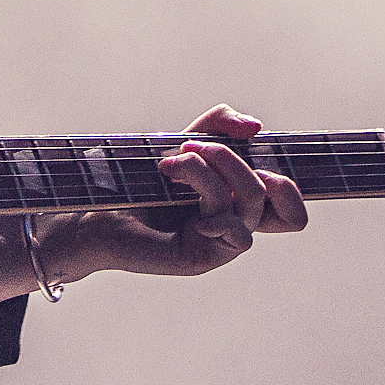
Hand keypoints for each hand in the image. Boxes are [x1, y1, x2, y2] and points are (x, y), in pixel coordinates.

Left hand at [52, 104, 309, 279]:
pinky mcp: (201, 258)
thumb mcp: (184, 143)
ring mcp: (219, 245)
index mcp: (237, 205)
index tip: (254, 157)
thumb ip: (219, 126)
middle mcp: (234, 226)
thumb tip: (256, 126)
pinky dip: (213, 208)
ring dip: (212, 172)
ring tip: (171, 164)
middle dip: (233, 159)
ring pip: (251, 205)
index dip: (291, 188)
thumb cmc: (138, 180)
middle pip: (274, 194)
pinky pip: (236, 235)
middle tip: (188, 147)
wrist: (92, 208)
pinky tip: (178, 198)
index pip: (291, 211)